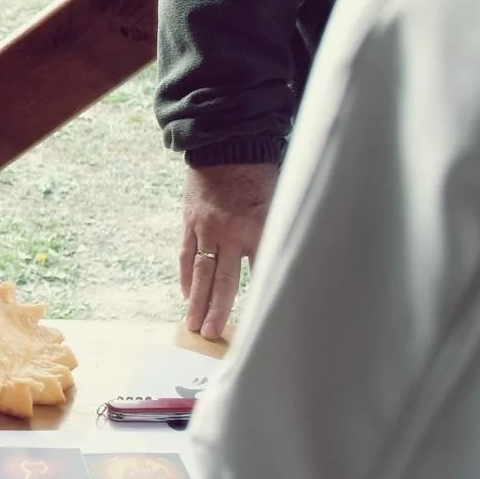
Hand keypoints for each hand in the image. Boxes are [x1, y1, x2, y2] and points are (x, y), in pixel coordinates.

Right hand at [179, 163, 276, 339]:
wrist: (227, 143)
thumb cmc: (262, 171)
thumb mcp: (283, 199)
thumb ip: (284, 230)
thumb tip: (293, 258)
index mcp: (259, 227)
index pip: (262, 272)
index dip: (260, 298)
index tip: (260, 324)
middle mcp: (231, 232)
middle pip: (225, 280)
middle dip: (218, 310)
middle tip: (211, 335)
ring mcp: (207, 228)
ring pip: (202, 272)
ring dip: (197, 301)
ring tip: (193, 325)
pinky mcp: (190, 221)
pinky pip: (186, 253)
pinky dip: (186, 275)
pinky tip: (186, 294)